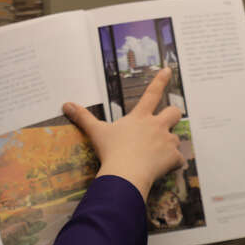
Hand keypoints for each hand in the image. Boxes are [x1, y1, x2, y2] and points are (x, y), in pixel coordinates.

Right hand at [63, 67, 184, 200]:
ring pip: (177, 138)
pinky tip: (163, 169)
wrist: (125, 174)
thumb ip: (83, 117)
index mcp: (140, 117)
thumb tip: (66, 105)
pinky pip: (179, 160)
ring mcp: (167, 141)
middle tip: (165, 124)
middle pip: (175, 112)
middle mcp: (156, 125)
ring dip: (170, 144)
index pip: (152, 93)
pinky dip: (173, 164)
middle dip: (173, 115)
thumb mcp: (96, 132)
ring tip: (156, 155)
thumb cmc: (111, 152)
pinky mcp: (173, 157)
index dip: (160, 80)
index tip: (169, 70)